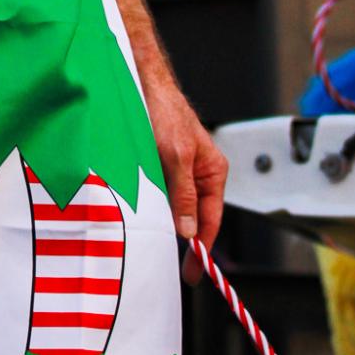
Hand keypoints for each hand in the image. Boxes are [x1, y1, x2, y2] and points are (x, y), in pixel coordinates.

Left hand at [142, 73, 227, 282]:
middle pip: (195, 217)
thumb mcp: (176, 155)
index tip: (195, 271)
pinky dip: (157, 209)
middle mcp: (200, 174)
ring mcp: (181, 171)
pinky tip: (146, 219)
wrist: (141, 83)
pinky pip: (163, 195)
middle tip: (176, 269)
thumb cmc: (164, 112)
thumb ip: (183, 194)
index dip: (202, 248)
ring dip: (169, 226)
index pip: (211, 219)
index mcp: (213, 171)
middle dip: (187, 242)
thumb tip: (189, 231)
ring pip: (177, 208)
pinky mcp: (162, 166)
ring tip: (158, 247)